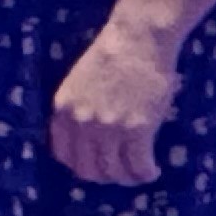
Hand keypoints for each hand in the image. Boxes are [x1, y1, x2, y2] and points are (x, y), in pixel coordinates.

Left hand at [49, 27, 178, 187]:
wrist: (138, 38)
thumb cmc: (113, 56)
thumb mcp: (79, 83)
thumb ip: (78, 111)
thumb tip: (88, 141)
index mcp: (63, 110)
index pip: (63, 154)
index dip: (81, 165)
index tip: (97, 164)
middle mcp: (81, 123)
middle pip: (88, 170)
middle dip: (105, 176)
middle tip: (121, 171)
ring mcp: (108, 128)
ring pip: (114, 172)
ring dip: (127, 177)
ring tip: (138, 170)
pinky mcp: (136, 130)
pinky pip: (138, 167)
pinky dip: (146, 174)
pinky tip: (152, 170)